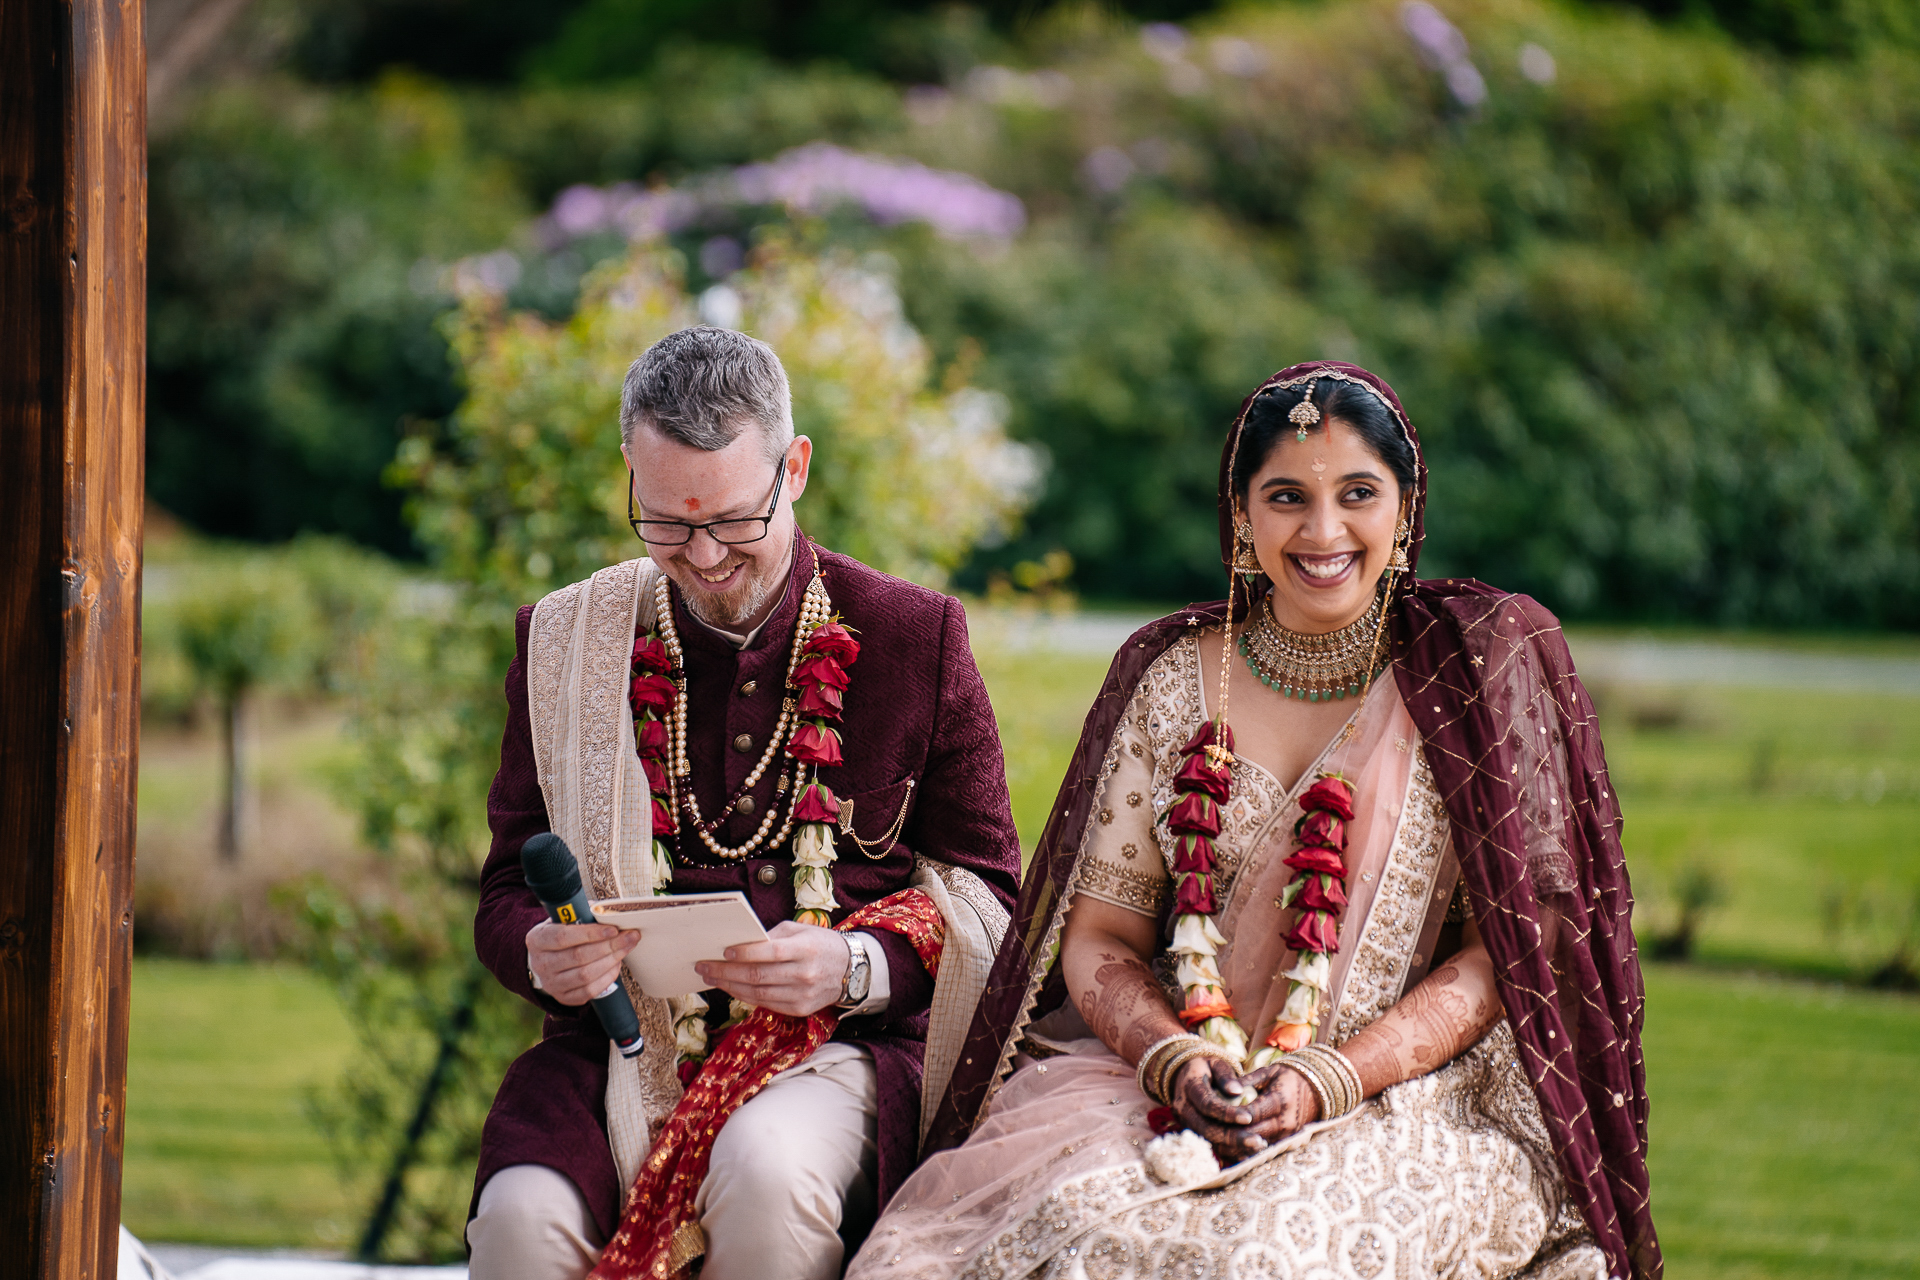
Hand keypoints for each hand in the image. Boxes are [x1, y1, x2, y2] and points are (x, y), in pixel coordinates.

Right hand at [527, 921, 639, 1006]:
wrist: (547, 959)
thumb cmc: (561, 935)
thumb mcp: (564, 920)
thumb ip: (583, 914)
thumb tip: (610, 912)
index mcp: (537, 939)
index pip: (563, 937)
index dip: (591, 933)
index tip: (613, 929)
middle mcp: (541, 963)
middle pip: (578, 956)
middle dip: (609, 945)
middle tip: (630, 936)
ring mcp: (551, 983)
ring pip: (585, 975)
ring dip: (611, 961)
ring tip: (626, 948)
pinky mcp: (563, 997)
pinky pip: (589, 991)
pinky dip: (607, 978)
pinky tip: (616, 964)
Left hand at [694, 921, 849, 1016]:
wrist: (850, 970)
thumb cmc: (820, 944)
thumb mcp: (800, 930)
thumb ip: (772, 936)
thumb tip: (740, 943)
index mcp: (805, 949)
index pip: (770, 952)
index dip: (745, 953)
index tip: (724, 951)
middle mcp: (804, 974)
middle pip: (758, 976)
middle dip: (726, 971)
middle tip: (704, 966)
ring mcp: (801, 995)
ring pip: (757, 993)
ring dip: (729, 986)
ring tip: (712, 977)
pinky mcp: (799, 1009)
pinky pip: (765, 1003)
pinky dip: (744, 996)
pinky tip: (731, 988)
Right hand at [1170, 1057, 1260, 1151]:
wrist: (1185, 1076)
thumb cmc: (1206, 1068)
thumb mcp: (1216, 1063)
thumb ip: (1225, 1075)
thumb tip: (1238, 1091)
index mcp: (1189, 1087)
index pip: (1207, 1104)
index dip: (1227, 1113)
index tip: (1249, 1118)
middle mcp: (1183, 1107)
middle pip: (1206, 1127)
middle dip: (1232, 1137)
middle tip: (1257, 1140)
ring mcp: (1185, 1121)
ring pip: (1208, 1139)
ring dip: (1232, 1146)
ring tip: (1257, 1146)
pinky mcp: (1192, 1131)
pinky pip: (1210, 1143)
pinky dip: (1229, 1149)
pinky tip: (1248, 1151)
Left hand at [1219, 1062, 1318, 1156]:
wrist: (1318, 1088)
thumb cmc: (1289, 1077)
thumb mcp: (1270, 1072)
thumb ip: (1248, 1080)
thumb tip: (1228, 1087)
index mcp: (1279, 1100)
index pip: (1253, 1113)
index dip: (1234, 1118)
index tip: (1215, 1118)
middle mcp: (1285, 1121)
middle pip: (1253, 1134)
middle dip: (1231, 1136)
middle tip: (1209, 1135)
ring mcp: (1288, 1134)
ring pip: (1258, 1148)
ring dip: (1238, 1149)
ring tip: (1216, 1146)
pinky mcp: (1289, 1142)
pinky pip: (1266, 1152)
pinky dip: (1249, 1153)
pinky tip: (1232, 1152)